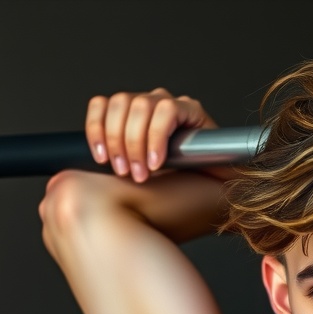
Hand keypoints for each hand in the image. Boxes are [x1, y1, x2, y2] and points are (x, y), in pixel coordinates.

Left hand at [85, 88, 216, 182]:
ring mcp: (171, 105)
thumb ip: (116, 166)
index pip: (102, 105)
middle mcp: (149, 106)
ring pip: (139, 105)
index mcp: (132, 118)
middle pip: (119, 103)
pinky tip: (157, 161)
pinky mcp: (192, 110)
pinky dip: (157, 137)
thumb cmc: (178, 190)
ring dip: (135, 142)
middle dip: (116, 141)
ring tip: (141, 173)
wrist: (217, 196)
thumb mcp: (135, 178)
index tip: (99, 158)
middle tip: (124, 172)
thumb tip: (80, 178)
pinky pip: (166, 111)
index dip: (96, 128)